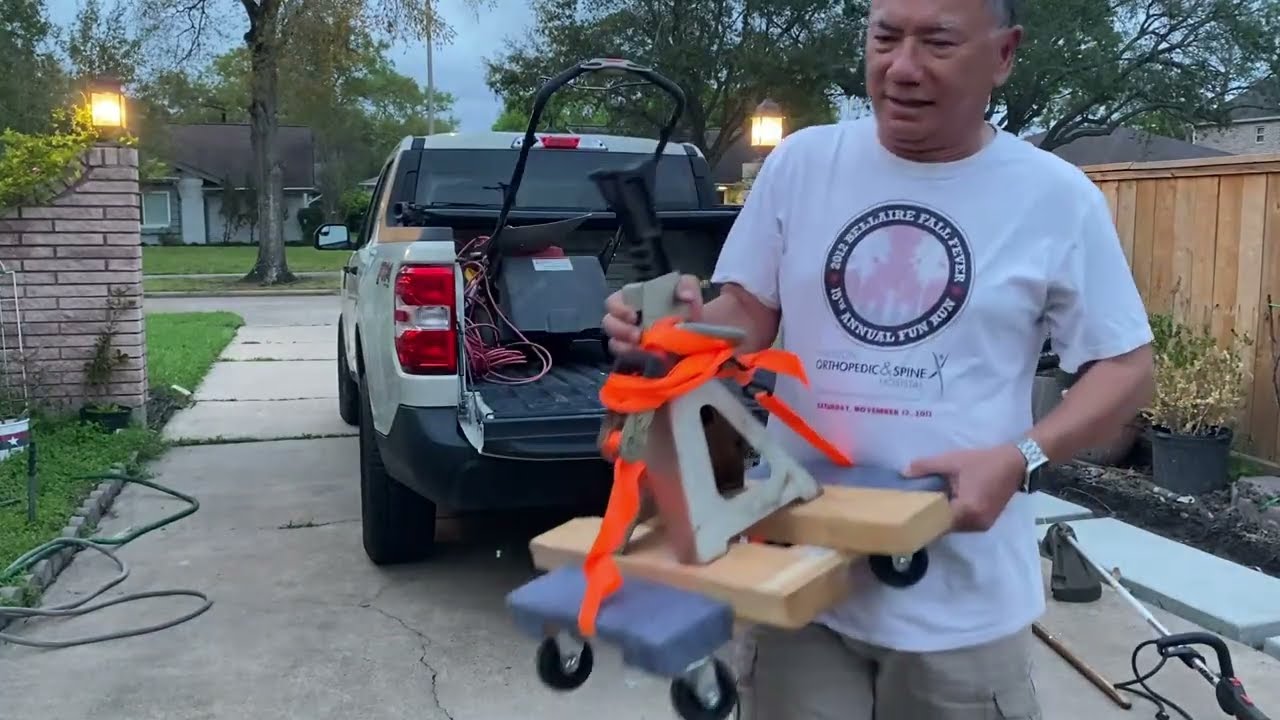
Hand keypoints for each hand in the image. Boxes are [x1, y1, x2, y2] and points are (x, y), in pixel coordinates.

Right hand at [602, 274, 703, 354]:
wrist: (700, 334)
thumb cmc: (689, 309)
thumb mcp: (689, 290)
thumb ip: (687, 285)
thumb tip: (686, 295)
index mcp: (634, 301)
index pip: (613, 302)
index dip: (617, 308)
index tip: (632, 316)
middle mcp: (628, 321)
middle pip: (609, 323)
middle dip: (619, 329)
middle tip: (637, 335)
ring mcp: (631, 341)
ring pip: (615, 344)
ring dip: (624, 347)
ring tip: (641, 349)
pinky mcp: (638, 359)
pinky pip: (627, 361)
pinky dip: (634, 360)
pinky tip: (646, 359)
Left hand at [903, 444, 1026, 531]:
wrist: (1016, 463)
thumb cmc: (983, 462)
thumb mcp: (952, 460)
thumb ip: (926, 467)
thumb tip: (903, 473)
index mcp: (967, 510)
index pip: (937, 523)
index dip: (920, 520)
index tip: (904, 517)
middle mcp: (975, 523)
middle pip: (945, 527)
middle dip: (929, 519)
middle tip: (909, 511)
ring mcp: (982, 525)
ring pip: (954, 527)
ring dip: (941, 519)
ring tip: (923, 509)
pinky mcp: (986, 523)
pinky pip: (963, 524)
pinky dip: (952, 517)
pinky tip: (942, 507)